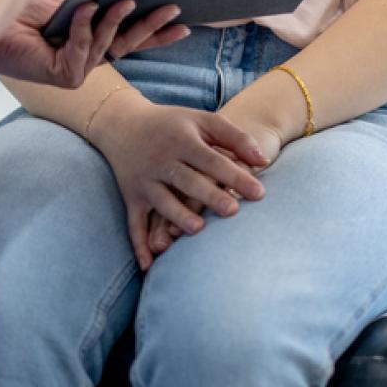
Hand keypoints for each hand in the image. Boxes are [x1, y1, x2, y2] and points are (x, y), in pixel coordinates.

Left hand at [0, 0, 187, 87]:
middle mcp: (87, 60)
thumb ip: (95, 4)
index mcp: (92, 42)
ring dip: (117, 21)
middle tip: (173, 9)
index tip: (181, 20)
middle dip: (153, 27)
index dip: (157, 32)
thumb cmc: (23, 14)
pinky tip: (84, 8)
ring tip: (127, 0)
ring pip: (109, 45)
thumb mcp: (70, 2)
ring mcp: (77, 70)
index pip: (131, 38)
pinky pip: (83, 47)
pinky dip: (84, 26)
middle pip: (129, 45)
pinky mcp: (64, 76)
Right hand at [93, 98, 271, 269]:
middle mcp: (161, 161)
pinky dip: (139, 244)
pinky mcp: (131, 197)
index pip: (212, 160)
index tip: (259, 193)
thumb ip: (235, 137)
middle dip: (209, 196)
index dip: (235, 176)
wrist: (123, 124)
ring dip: (178, 216)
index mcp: (182, 141)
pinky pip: (134, 223)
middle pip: (187, 181)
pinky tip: (150, 265)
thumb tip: (264, 162)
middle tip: (233, 211)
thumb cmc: (174, 124)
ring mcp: (144, 181)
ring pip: (161, 202)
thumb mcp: (203, 121)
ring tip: (199, 229)